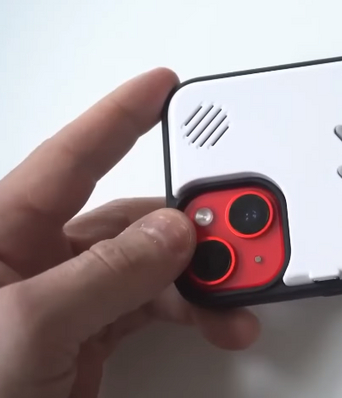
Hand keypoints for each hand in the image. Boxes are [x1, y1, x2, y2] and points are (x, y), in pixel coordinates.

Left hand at [0, 68, 259, 397]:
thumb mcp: (28, 324)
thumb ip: (105, 273)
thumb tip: (171, 235)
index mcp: (5, 230)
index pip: (72, 157)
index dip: (120, 115)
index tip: (163, 86)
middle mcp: (40, 256)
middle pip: (134, 217)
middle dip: (191, 222)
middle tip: (236, 224)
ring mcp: (72, 296)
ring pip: (156, 266)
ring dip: (204, 278)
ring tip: (239, 290)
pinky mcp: (94, 333)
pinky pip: (158, 305)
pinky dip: (195, 311)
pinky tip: (220, 319)